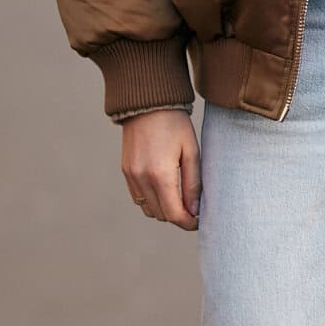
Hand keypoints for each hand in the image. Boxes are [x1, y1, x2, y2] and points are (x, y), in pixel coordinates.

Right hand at [121, 109, 200, 230]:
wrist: (148, 103)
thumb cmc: (175, 124)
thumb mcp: (191, 152)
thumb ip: (193, 184)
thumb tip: (194, 211)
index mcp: (160, 174)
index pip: (174, 214)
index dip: (188, 223)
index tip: (199, 221)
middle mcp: (142, 178)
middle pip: (161, 215)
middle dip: (178, 217)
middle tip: (193, 210)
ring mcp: (131, 175)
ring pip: (148, 209)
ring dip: (164, 210)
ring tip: (179, 199)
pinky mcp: (125, 170)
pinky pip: (138, 198)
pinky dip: (151, 200)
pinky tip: (164, 189)